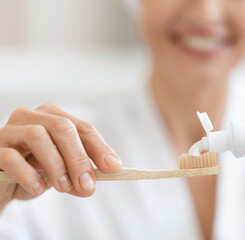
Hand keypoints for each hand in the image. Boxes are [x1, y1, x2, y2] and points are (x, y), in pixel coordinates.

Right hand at [0, 104, 121, 211]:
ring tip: (63, 187)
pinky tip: (38, 189)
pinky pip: (11, 157)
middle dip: (80, 158)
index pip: (83, 128)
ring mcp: (10, 130)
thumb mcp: (62, 173)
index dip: (100, 148)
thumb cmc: (34, 171)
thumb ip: (77, 175)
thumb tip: (90, 186)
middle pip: (63, 127)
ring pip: (38, 135)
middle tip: (88, 185)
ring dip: (56, 165)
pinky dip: (29, 175)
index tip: (114, 167)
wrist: (2, 182)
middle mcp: (32, 116)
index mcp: (54, 117)